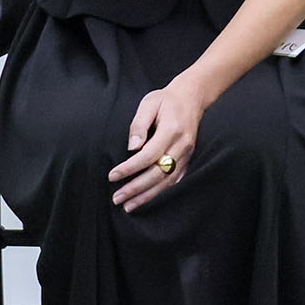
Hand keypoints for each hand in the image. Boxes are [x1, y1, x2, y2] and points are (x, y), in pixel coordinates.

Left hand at [108, 79, 200, 210]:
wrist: (192, 98)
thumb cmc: (165, 100)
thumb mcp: (148, 104)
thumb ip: (138, 125)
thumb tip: (131, 147)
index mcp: (172, 131)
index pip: (149, 155)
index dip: (130, 168)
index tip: (112, 176)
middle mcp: (182, 146)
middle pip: (158, 173)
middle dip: (136, 188)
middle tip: (117, 198)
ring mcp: (187, 155)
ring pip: (167, 181)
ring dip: (147, 195)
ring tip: (128, 206)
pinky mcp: (188, 159)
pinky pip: (175, 180)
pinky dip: (161, 192)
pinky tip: (146, 199)